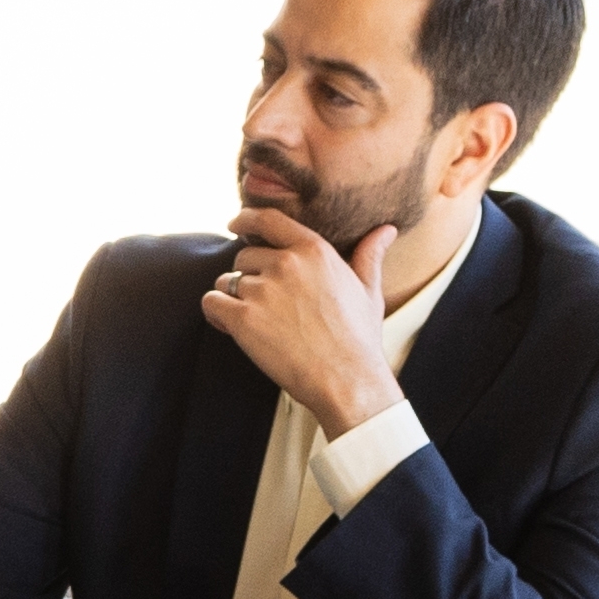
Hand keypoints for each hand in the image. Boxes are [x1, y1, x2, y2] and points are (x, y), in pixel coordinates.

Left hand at [198, 208, 404, 432]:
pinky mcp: (244, 319)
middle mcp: (286, 263)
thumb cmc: (359, 338)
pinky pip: (212, 303)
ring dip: (232, 298)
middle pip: (244, 256)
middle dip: (247, 276)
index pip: (268, 220)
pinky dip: (216, 313)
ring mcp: (263, 290)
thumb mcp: (369, 291)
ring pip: (226, 281)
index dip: (246, 219)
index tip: (235, 224)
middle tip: (264, 304)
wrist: (347, 379)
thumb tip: (386, 230)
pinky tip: (230, 326)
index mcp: (314, 250)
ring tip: (254, 320)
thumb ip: (369, 256)